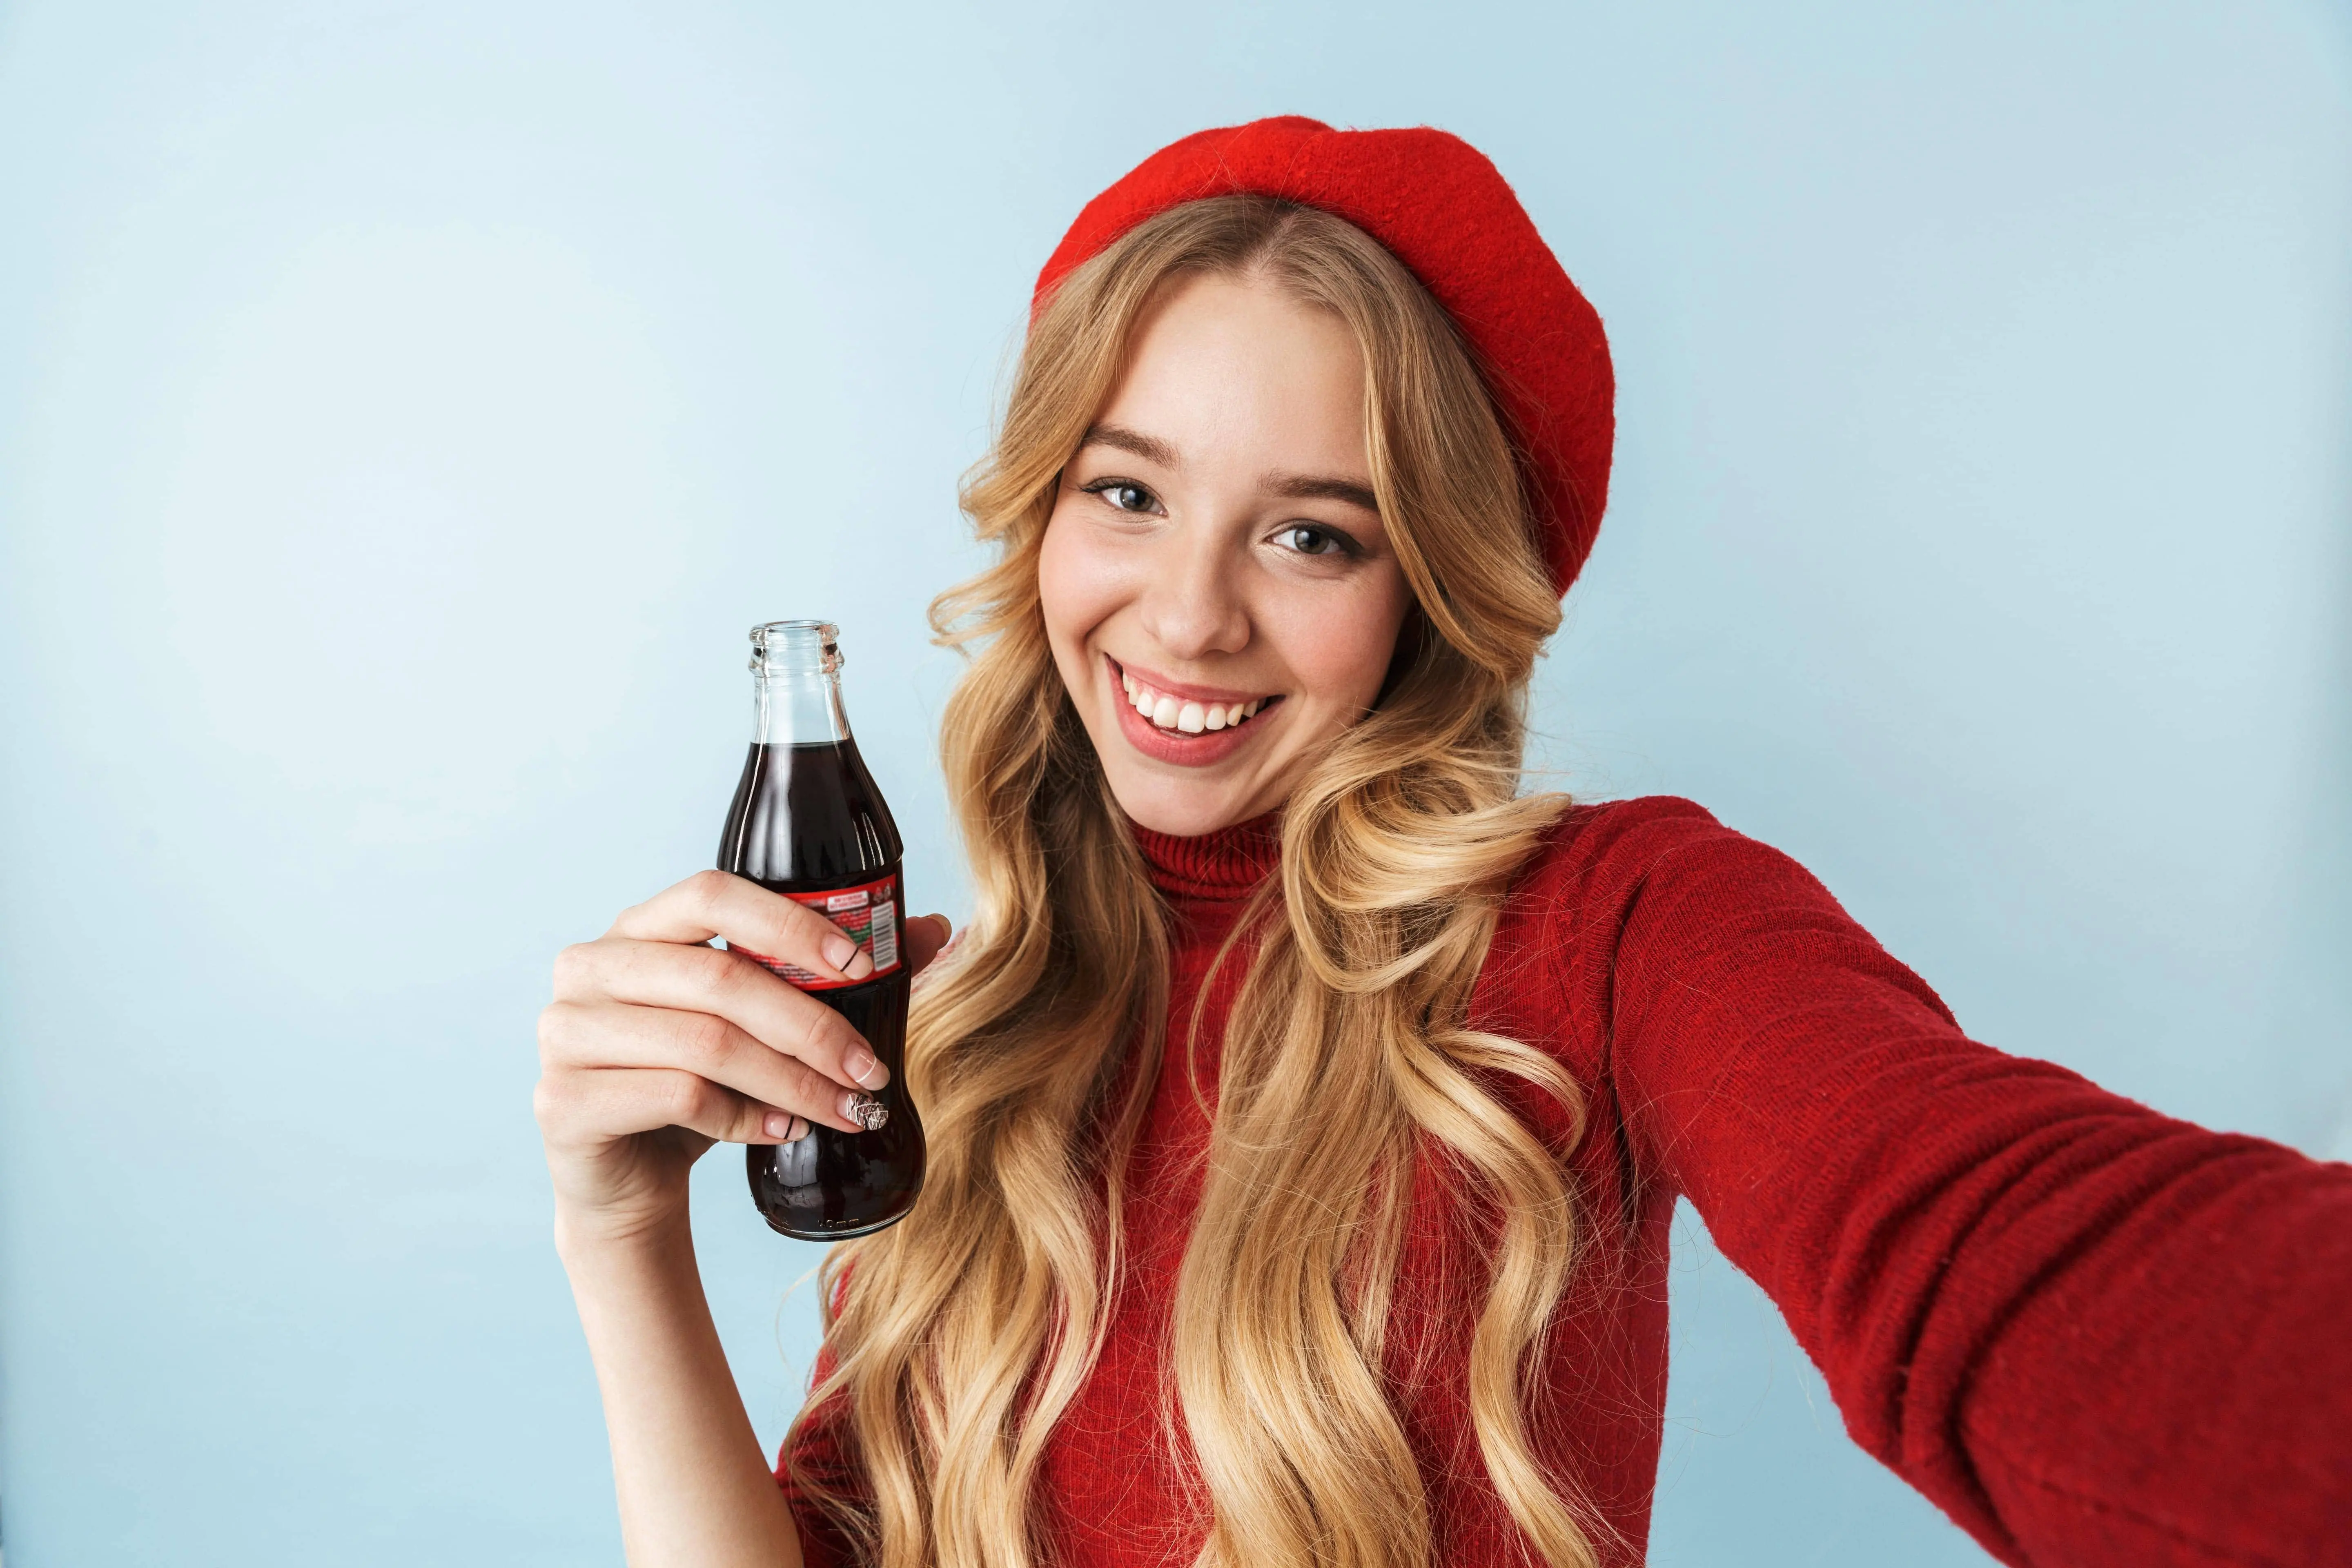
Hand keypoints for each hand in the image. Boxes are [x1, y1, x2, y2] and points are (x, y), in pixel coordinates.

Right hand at [534, 870, 953, 1247]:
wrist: (627, 1182)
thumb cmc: (697, 1088)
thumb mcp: (762, 1028)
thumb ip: (835, 977)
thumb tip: (938, 931)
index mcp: (637, 928)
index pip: (713, 893)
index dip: (789, 923)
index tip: (859, 965)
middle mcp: (591, 967)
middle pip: (720, 978)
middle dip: (812, 1026)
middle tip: (870, 1069)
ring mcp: (567, 1034)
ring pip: (705, 1044)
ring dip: (792, 1080)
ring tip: (843, 1108)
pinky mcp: (564, 1102)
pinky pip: (677, 1097)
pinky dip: (745, 1116)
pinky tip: (781, 1130)